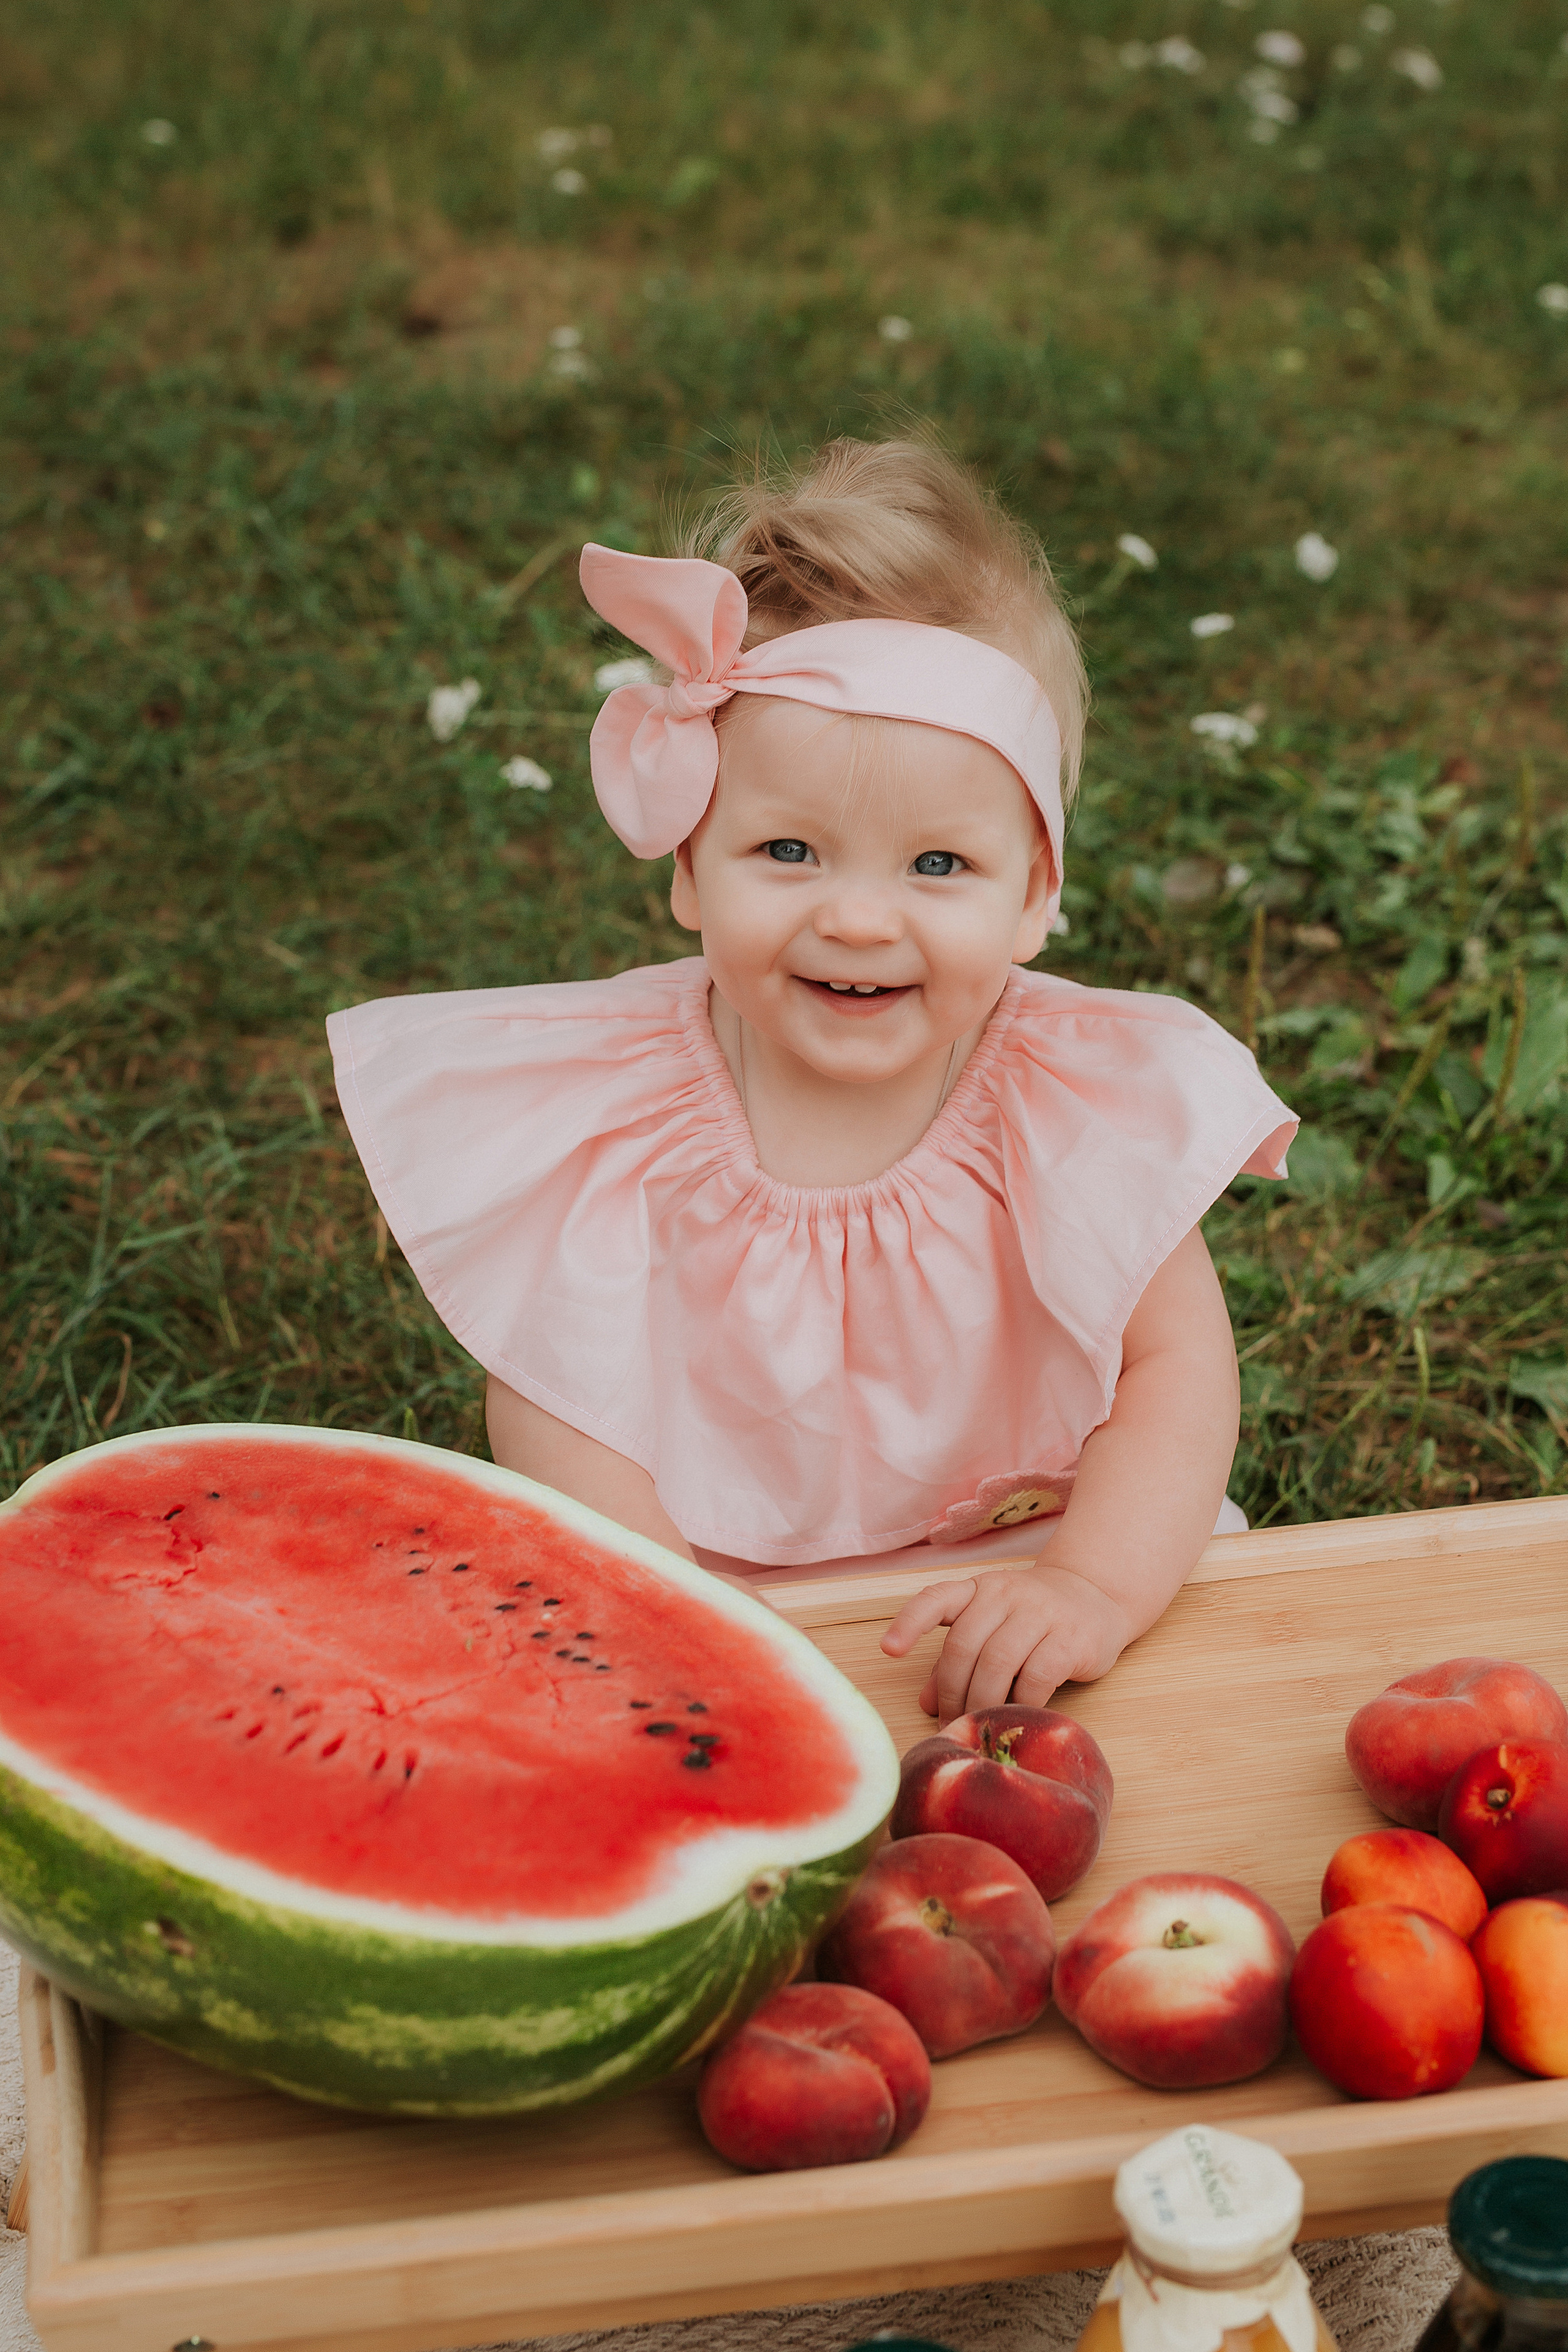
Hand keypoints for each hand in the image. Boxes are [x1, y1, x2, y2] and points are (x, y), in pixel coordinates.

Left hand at [880, 1563, 1131, 1722]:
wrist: (1096, 1599)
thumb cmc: (1033, 1620)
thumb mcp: (991, 1628)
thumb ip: (957, 1660)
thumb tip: (924, 1703)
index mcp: (978, 1589)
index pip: (936, 1599)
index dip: (909, 1623)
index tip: (890, 1650)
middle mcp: (1005, 1593)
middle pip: (963, 1646)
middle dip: (950, 1692)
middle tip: (950, 1723)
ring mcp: (1040, 1613)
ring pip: (997, 1664)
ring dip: (981, 1703)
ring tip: (978, 1725)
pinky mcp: (1070, 1639)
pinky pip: (1036, 1677)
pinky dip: (1021, 1703)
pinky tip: (1017, 1715)